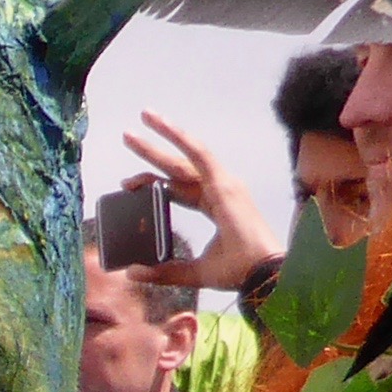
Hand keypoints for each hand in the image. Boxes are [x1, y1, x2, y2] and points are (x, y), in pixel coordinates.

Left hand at [123, 113, 283, 293]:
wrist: (263, 275)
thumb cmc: (239, 272)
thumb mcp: (193, 271)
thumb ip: (164, 271)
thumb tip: (133, 272)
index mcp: (215, 205)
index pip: (178, 187)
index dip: (154, 182)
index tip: (127, 184)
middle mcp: (219, 190)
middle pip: (179, 167)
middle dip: (153, 152)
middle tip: (128, 136)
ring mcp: (224, 185)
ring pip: (188, 154)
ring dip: (165, 134)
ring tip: (144, 116)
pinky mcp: (225, 185)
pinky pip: (201, 155)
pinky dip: (182, 140)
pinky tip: (165, 127)